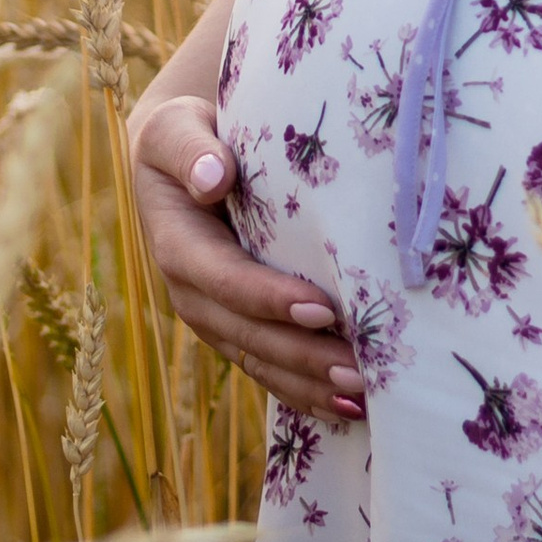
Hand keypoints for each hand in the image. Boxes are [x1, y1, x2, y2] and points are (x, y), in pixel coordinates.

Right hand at [125, 90, 367, 423]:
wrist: (179, 160)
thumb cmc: (187, 137)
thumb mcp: (176, 131)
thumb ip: (191, 151)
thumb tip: (214, 176)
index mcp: (176, 244)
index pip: (224, 279)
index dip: (269, 298)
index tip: (322, 307)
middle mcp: (192, 293)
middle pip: (248, 335)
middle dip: (303, 357)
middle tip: (360, 370)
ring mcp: (215, 318)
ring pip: (261, 361)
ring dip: (310, 384)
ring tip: (366, 396)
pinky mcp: (237, 330)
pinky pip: (269, 368)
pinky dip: (306, 393)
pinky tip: (350, 410)